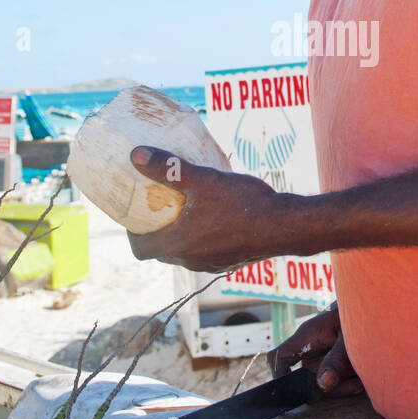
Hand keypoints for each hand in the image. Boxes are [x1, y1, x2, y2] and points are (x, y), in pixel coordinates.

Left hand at [126, 146, 288, 270]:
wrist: (284, 226)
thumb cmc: (243, 204)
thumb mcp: (203, 180)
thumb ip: (169, 168)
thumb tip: (136, 154)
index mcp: (177, 244)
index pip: (140, 249)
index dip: (132, 234)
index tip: (135, 215)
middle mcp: (190, 260)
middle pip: (160, 251)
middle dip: (155, 231)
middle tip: (158, 206)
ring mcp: (210, 264)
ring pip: (184, 252)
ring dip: (180, 235)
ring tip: (186, 208)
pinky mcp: (228, 263)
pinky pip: (205, 253)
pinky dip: (201, 239)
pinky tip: (214, 217)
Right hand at [268, 303, 363, 396]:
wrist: (375, 304)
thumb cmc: (362, 314)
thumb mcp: (352, 340)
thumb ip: (338, 361)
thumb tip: (323, 384)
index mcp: (308, 335)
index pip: (280, 355)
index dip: (280, 374)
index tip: (293, 391)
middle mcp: (311, 345)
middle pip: (308, 376)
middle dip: (331, 386)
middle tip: (356, 383)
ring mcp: (322, 353)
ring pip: (324, 380)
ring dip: (343, 385)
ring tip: (362, 378)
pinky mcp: (334, 359)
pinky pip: (335, 378)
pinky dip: (349, 382)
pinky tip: (361, 378)